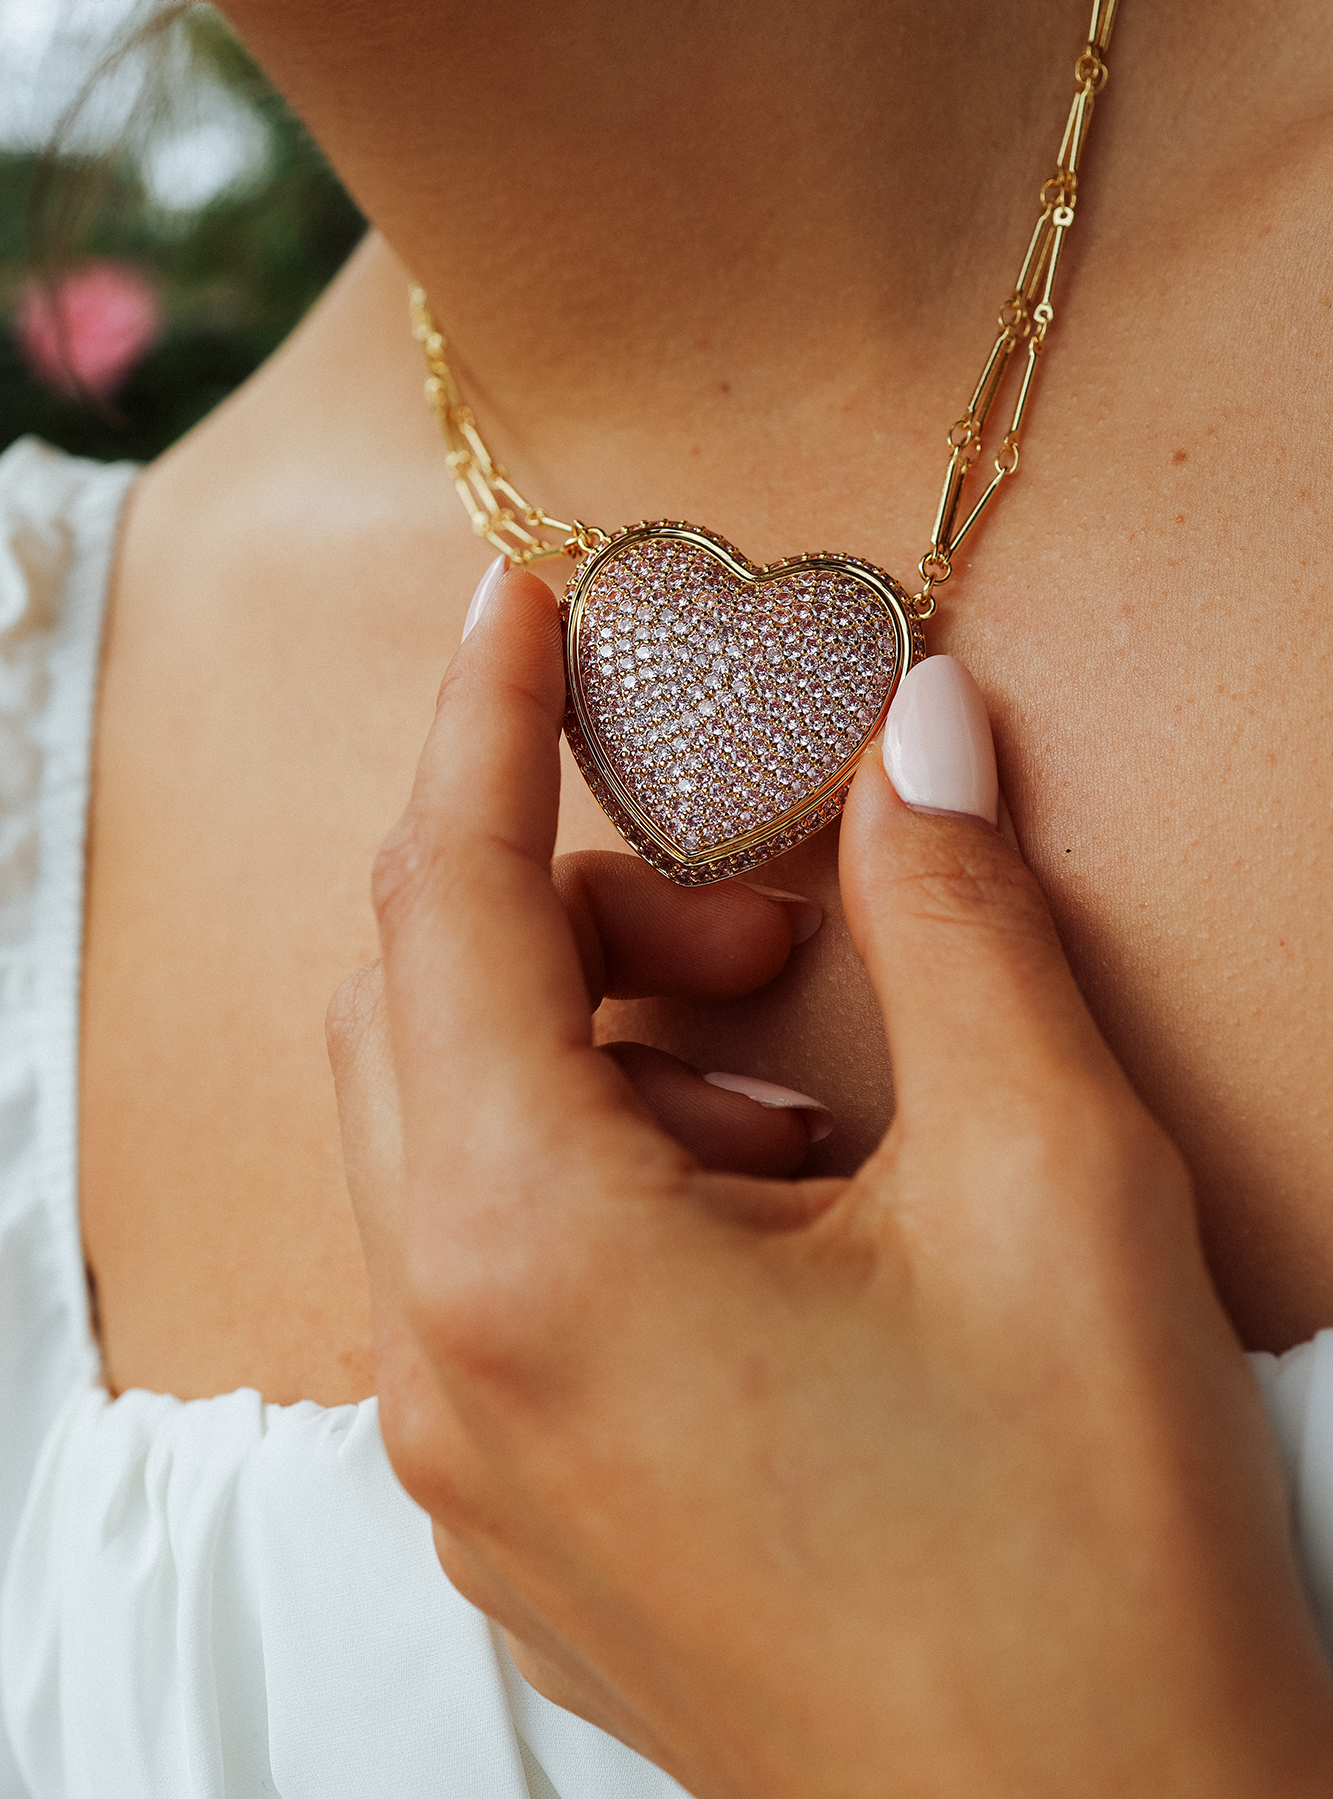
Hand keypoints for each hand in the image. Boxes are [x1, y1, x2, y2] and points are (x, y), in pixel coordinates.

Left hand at [329, 569, 1332, 1798]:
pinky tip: (777, 1207)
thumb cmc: (1090, 1560)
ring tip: (804, 1086)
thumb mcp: (1058, 1187)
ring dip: (602, 1045)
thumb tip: (919, 729)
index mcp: (529, 1257)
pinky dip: (601, 1170)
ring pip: (452, 1139)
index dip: (478, 721)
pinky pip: (492, 1266)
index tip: (511, 596)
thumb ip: (961, 917)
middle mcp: (447, 1362)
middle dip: (579, 896)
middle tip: (765, 900)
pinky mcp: (525, 1518)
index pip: (446, 901)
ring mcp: (470, 1458)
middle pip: (423, 1009)